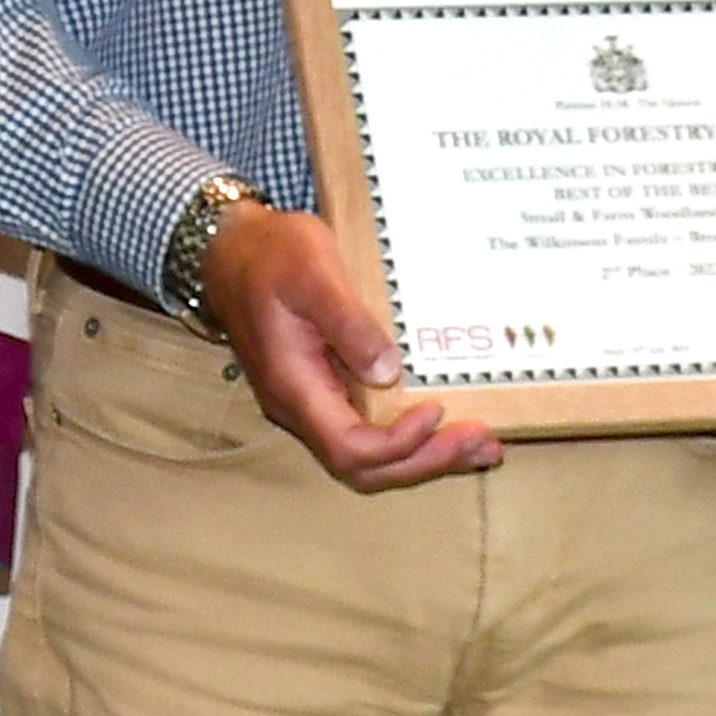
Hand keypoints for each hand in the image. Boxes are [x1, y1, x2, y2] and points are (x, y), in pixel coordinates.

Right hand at [199, 201, 499, 489]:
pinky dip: (412, 436)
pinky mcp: (326, 391)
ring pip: (369, 457)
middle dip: (426, 461)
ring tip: (482, 445)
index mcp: (294, 385)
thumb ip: (348, 323)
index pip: (349, 446)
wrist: (231, 248)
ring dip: (425, 456)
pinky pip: (368, 431)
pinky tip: (449, 423)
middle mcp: (301, 408)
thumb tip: (387, 370)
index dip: (398, 442)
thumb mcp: (313, 273)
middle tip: (483, 442)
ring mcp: (312, 403)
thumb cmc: (271, 255)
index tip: (437, 408)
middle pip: (364, 467)